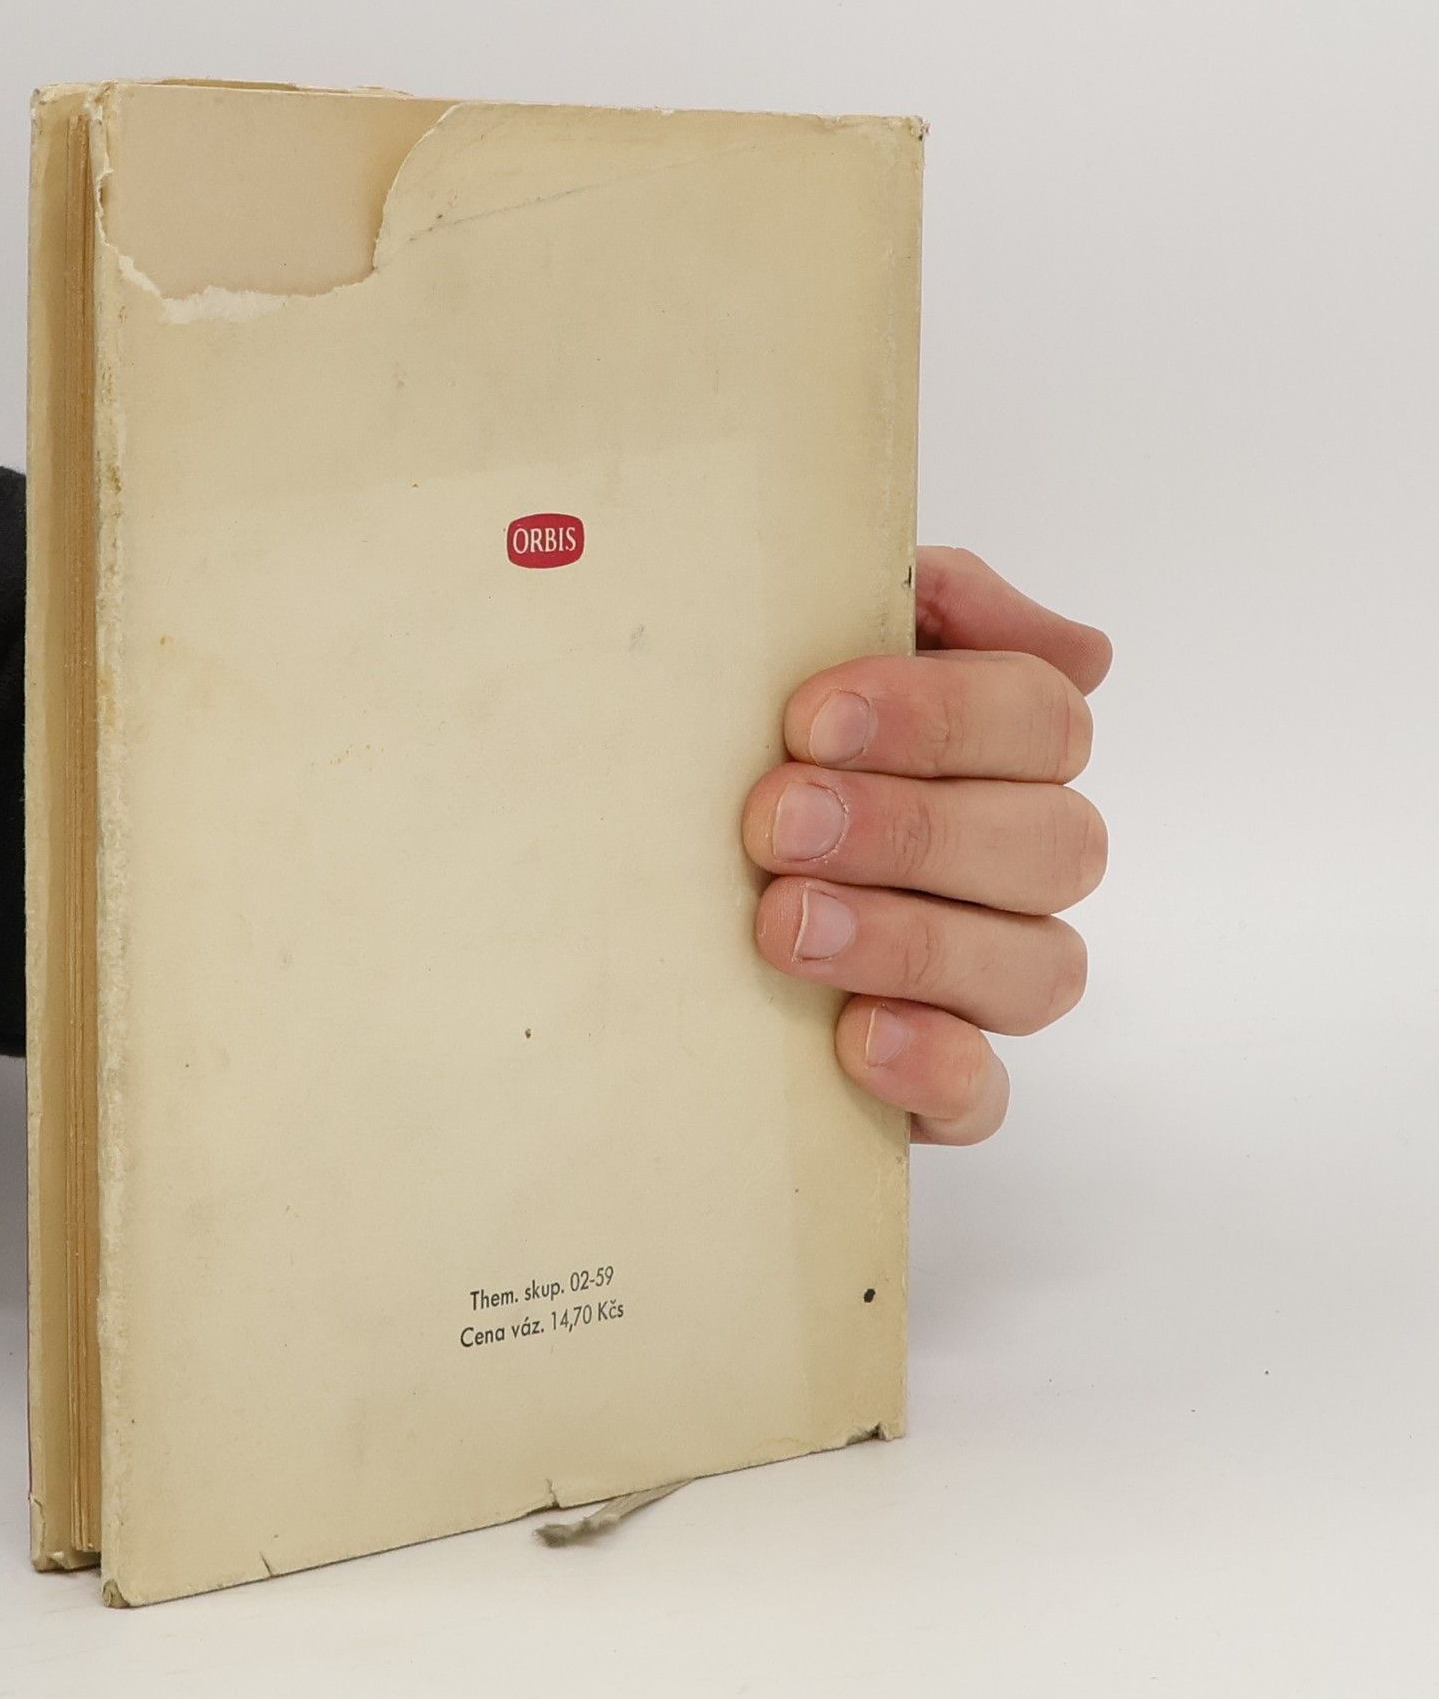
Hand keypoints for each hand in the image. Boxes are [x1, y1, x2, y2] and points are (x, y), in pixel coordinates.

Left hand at [742, 548, 1111, 1144]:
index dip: (938, 714)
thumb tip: (1025, 625)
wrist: (646, 897)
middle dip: (909, 828)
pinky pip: (985, 1095)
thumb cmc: (748, 751)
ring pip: (1038, 968)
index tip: (810, 717)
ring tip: (784, 925)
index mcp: (1004, 747)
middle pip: (1052, 842)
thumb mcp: (801, 647)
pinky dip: (935, 1067)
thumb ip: (912, 603)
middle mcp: (1019, 861)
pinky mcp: (941, 1082)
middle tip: (775, 822)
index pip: (1040, 714)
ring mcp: (989, 978)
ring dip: (911, 940)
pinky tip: (858, 1036)